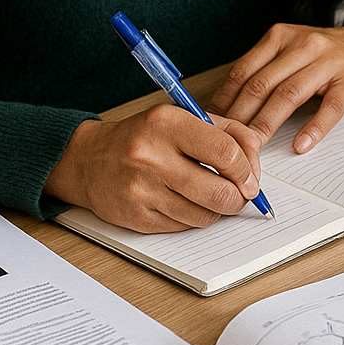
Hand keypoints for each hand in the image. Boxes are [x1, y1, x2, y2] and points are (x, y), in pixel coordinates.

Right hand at [44, 106, 264, 232]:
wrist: (88, 160)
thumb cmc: (143, 137)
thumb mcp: (183, 118)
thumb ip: (227, 132)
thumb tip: (255, 165)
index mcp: (167, 123)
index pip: (226, 152)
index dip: (247, 170)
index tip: (250, 178)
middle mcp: (152, 156)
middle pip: (220, 192)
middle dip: (238, 198)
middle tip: (238, 193)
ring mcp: (142, 190)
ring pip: (205, 215)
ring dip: (216, 209)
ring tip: (207, 194)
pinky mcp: (137, 218)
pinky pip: (185, 227)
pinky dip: (192, 217)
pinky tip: (182, 202)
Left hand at [210, 21, 343, 152]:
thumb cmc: (324, 57)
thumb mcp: (290, 51)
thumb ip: (263, 71)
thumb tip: (225, 106)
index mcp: (280, 37)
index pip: (243, 71)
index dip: (224, 99)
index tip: (212, 124)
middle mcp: (303, 45)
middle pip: (263, 84)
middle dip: (240, 117)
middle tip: (227, 143)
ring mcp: (329, 62)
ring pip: (290, 95)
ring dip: (267, 124)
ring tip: (254, 149)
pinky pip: (330, 107)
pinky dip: (314, 128)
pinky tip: (300, 145)